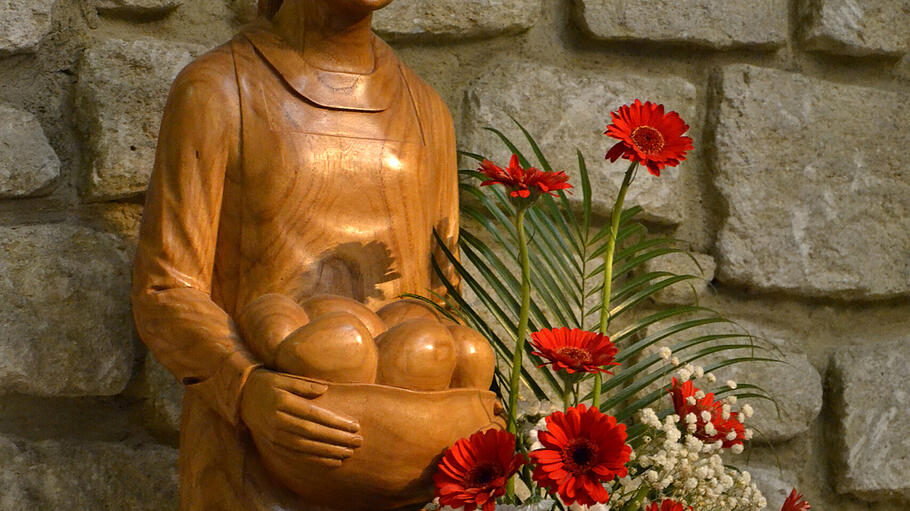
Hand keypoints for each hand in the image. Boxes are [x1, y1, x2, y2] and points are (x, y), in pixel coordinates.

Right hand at [240, 368, 361, 466]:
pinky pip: (297, 455)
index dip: (334, 421)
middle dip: (337, 438)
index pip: (313, 414)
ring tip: (348, 452)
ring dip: (329, 451)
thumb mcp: (283, 378)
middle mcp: (277, 421)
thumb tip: (325, 389)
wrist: (241, 397)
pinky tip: (332, 461)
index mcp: (282, 402)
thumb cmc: (267, 384)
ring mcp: (274, 435)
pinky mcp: (273, 444)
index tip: (353, 425)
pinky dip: (316, 459)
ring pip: (305, 447)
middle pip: (312, 433)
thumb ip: (304, 384)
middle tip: (357, 441)